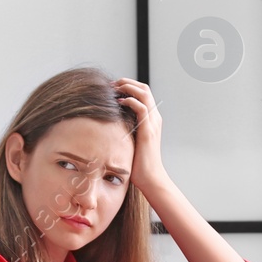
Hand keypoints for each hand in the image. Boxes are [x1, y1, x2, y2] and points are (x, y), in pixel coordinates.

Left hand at [112, 78, 167, 196]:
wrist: (150, 178)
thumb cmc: (138, 163)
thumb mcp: (130, 141)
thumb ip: (125, 129)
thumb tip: (108, 124)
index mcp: (151, 119)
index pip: (143, 92)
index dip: (128, 86)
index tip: (112, 88)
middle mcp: (154, 118)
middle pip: (144, 88)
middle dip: (127, 82)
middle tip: (111, 85)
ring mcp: (152, 123)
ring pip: (144, 93)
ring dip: (128, 87)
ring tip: (114, 89)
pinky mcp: (148, 131)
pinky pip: (142, 108)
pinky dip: (131, 100)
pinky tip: (120, 102)